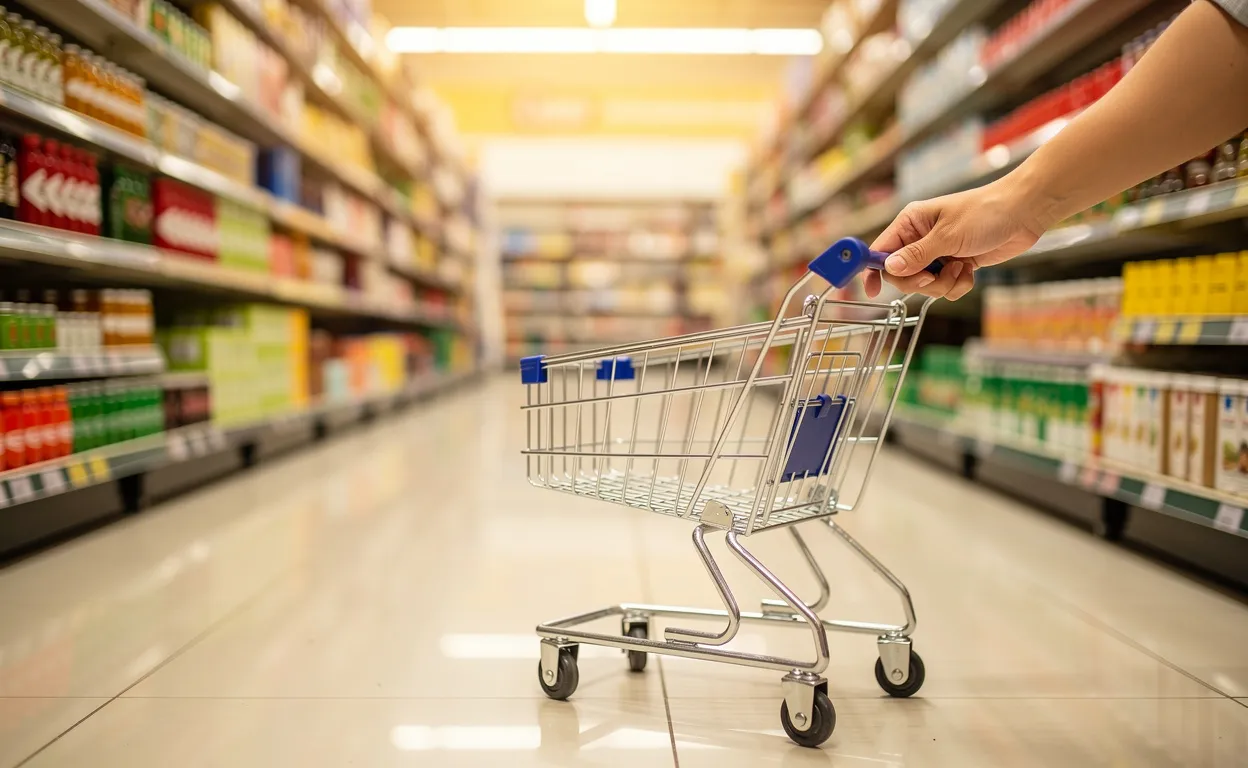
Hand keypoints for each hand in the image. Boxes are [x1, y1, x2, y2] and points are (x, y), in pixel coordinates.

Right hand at [863, 181, 1048, 299]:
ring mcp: (938, 252)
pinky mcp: (955, 264)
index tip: (870, 291)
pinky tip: (970, 270)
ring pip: (925, 285)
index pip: (881, 250)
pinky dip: (957, 284)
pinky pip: (945, 286)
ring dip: (943, 284)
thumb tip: (889, 268)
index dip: (873, 271)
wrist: (1023, 212)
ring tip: (961, 269)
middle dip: (920, 282)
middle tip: (935, 276)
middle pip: (902, 274)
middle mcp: (920, 238)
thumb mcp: (947, 236)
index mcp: (911, 223)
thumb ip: (917, 255)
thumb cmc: (985, 212)